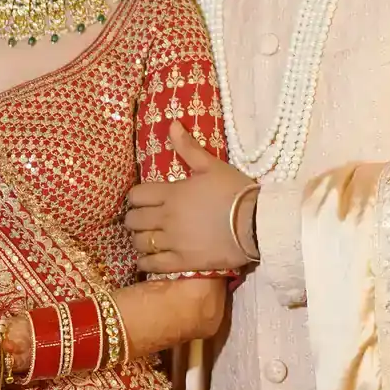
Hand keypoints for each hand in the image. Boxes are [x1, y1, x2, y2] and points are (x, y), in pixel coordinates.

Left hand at [125, 121, 255, 273]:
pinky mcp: (183, 262)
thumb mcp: (211, 165)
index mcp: (171, 193)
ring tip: (145, 239)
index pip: (136, 195)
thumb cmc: (234, 191)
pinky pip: (153, 265)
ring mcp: (173, 242)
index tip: (141, 201)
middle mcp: (166, 217)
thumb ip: (188, 147)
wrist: (255, 223)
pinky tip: (146, 261)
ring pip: (140, 243)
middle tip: (142, 220)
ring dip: (139, 240)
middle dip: (134, 219)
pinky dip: (145, 263)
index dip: (135, 198)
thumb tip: (172, 124)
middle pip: (134, 220)